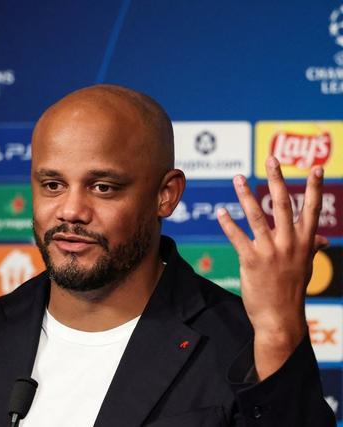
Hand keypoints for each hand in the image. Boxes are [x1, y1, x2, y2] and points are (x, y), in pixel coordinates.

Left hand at [217, 156, 327, 379]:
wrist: (280, 318)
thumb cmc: (291, 290)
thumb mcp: (305, 266)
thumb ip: (311, 248)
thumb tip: (322, 240)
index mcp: (305, 242)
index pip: (311, 209)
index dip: (315, 187)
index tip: (316, 167)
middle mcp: (290, 243)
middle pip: (283, 204)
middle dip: (277, 178)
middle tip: (271, 158)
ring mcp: (271, 251)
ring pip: (257, 216)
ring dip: (245, 195)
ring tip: (237, 178)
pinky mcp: (252, 261)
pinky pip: (238, 237)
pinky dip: (228, 223)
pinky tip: (221, 211)